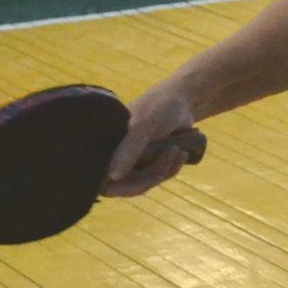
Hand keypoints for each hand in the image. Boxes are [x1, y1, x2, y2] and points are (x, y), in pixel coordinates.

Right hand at [103, 82, 199, 197]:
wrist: (183, 102)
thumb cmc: (159, 108)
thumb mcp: (143, 126)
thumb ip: (128, 149)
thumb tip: (112, 176)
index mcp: (106, 146)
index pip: (105, 181)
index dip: (123, 186)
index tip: (147, 178)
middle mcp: (116, 156)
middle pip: (129, 185)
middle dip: (150, 176)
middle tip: (167, 158)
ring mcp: (133, 160)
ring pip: (146, 182)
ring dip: (164, 169)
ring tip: (177, 149)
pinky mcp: (150, 162)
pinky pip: (159, 176)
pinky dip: (172, 167)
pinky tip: (181, 152)